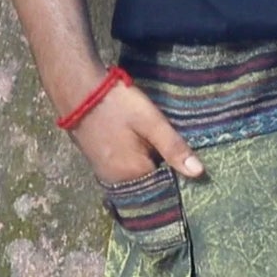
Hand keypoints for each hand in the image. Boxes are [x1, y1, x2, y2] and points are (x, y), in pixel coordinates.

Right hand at [67, 77, 204, 186]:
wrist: (77, 90)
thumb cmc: (116, 104)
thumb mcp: (151, 122)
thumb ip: (174, 148)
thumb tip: (199, 173)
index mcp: (133, 174)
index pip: (165, 186)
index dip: (178, 175)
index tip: (192, 165)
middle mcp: (117, 180)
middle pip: (149, 183)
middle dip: (163, 173)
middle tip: (179, 156)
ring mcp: (104, 173)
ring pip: (136, 176)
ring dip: (149, 167)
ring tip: (161, 151)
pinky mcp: (97, 163)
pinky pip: (123, 171)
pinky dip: (135, 164)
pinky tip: (142, 148)